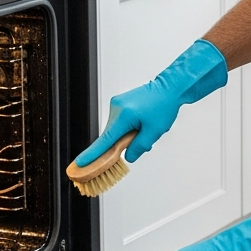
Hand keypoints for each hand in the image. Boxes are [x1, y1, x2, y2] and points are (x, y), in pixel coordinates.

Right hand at [74, 39, 227, 166]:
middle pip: (112, 136)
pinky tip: (142, 122)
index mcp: (124, 116)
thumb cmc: (164, 106)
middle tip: (143, 139)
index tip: (80, 163)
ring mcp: (117, 103)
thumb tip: (127, 156)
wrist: (170, 88)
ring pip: (116, 129)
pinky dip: (128, 127)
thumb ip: (138, 147)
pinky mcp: (119, 102)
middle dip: (124, 143)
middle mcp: (116, 108)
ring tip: (145, 127)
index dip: (92, 154)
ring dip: (128, 134)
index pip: (105, 141)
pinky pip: (120, 121)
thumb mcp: (153, 133)